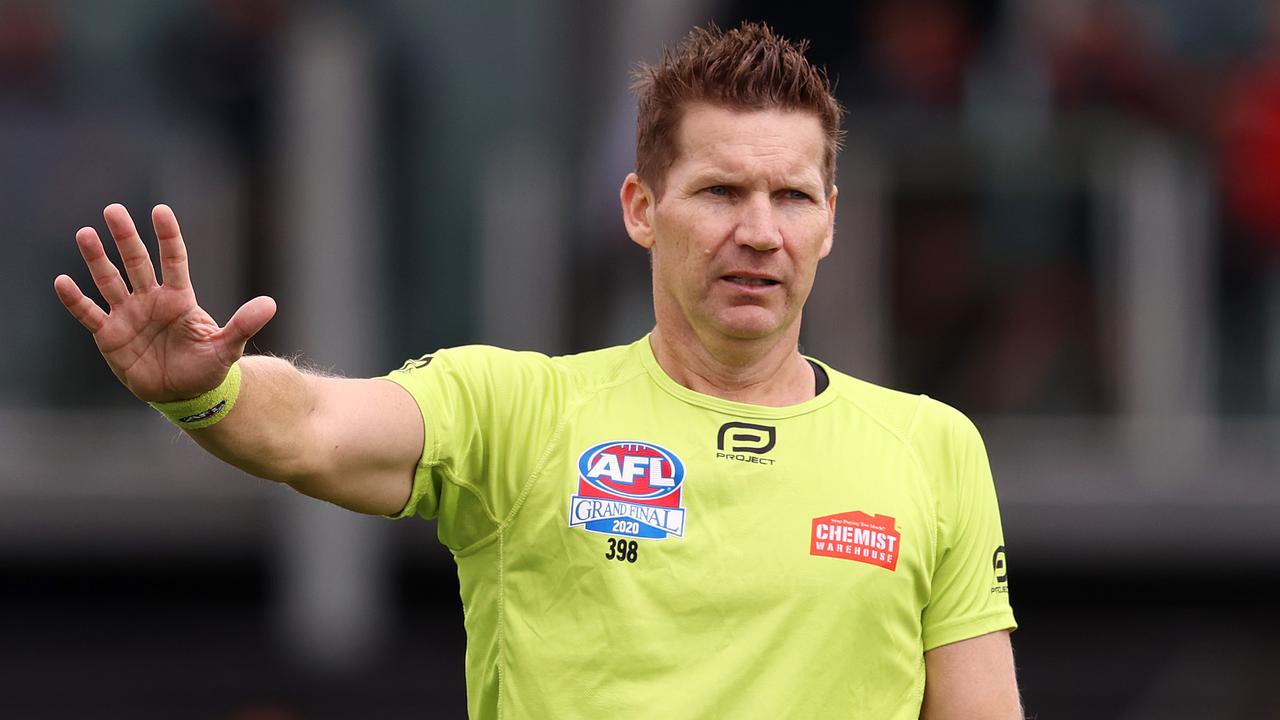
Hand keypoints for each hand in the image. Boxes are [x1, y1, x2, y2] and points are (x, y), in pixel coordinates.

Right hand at [53, 204, 276, 402]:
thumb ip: (243, 325)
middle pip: (136, 262)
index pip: (173, 260)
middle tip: (113, 210)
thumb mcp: (226, 348)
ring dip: (97, 259)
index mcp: (179, 298)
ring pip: (109, 281)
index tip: (160, 210)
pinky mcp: (109, 335)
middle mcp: (151, 300)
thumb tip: (270, 303)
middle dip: (125, 237)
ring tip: (85, 234)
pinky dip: (76, 300)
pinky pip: (89, 314)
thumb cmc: (207, 368)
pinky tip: (62, 281)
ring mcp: (128, 315)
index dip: (167, 236)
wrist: (184, 395)